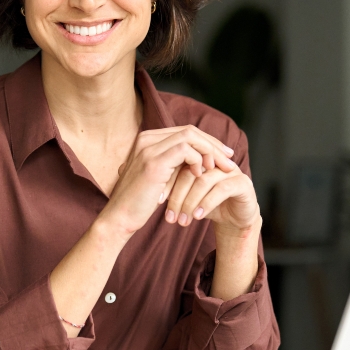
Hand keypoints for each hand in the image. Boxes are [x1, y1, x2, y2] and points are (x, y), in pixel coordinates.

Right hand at [97, 126, 237, 239]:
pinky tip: (201, 175)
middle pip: (190, 130)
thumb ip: (174, 164)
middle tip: (230, 160)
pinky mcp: (153, 162)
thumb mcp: (159, 177)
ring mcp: (148, 149)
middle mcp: (145, 139)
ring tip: (221, 168)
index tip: (223, 155)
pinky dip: (198, 160)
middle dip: (214, 144)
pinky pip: (185, 150)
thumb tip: (200, 159)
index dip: (207, 141)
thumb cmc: (139, 202)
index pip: (184, 131)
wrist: (120, 218)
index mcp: (146, 140)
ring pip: (190, 137)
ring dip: (210, 152)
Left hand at [164, 159, 259, 241]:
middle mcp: (214, 160)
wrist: (236, 220)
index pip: (179, 162)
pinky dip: (207, 203)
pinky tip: (198, 216)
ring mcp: (230, 169)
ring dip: (190, 202)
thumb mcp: (187, 196)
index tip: (157, 201)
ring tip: (182, 220)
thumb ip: (172, 186)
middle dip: (177, 195)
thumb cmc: (207, 206)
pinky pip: (221, 189)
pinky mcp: (242, 182)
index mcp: (200, 157)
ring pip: (204, 180)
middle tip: (169, 215)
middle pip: (190, 170)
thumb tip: (148, 188)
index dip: (167, 181)